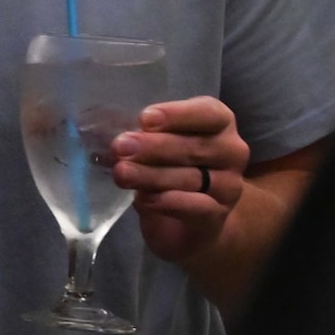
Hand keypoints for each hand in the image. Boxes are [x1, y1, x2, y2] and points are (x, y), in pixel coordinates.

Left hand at [112, 97, 251, 263]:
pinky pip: (197, 207)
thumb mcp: (156, 144)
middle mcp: (231, 152)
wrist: (189, 221)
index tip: (144, 119)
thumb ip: (141, 133)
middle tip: (120, 147)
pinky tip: (144, 199)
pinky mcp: (218, 216)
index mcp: (218, 123)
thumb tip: (104, 126)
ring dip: (152, 175)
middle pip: (195, 146)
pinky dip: (169, 202)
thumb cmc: (169, 166)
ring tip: (122, 173)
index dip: (177, 115)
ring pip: (191, 177)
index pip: (207, 113)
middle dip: (154, 146)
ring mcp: (228, 186)